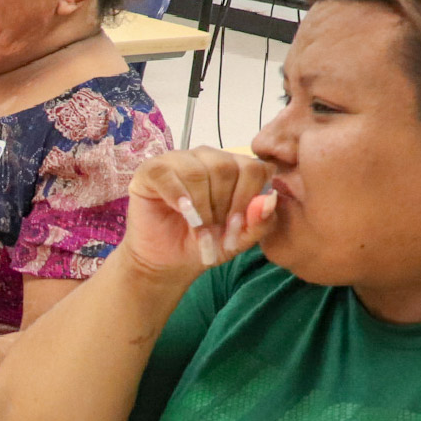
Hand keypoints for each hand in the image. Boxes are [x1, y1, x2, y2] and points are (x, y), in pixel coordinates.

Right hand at [122, 147, 277, 284]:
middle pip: (226, 167)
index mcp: (234, 168)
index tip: (236, 225)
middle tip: (214, 231)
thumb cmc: (203, 246)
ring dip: (200, 206)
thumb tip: (270, 198)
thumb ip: (260, 222)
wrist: (166, 262)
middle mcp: (207, 158)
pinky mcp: (150, 171)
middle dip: (223, 205)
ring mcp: (177, 161)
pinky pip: (166, 174)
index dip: (247, 198)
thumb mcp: (239, 240)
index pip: (254, 167)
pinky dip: (176, 195)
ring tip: (197, 228)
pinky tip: (181, 212)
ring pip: (197, 172)